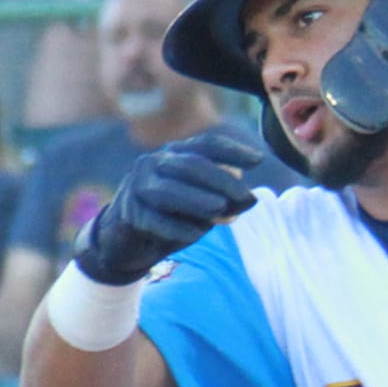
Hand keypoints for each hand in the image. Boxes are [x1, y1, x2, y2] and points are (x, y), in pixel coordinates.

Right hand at [75, 132, 263, 284]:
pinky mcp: (129, 214)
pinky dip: (176, 228)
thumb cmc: (172, 217)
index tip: (259, 160)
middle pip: (191, 166)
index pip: (206, 145)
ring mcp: (137, 186)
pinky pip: (154, 220)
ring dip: (197, 201)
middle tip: (248, 198)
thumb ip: (224, 199)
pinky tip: (197, 235)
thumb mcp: (201, 205)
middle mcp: (154, 163)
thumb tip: (249, 198)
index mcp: (174, 154)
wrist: (129, 241)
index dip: (233, 151)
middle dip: (223, 181)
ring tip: (222, 210)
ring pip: (169, 191)